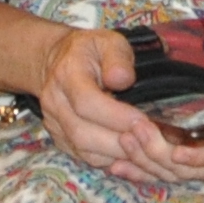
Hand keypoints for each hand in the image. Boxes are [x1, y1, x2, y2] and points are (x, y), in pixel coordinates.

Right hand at [30, 27, 166, 181]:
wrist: (58, 61)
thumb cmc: (90, 51)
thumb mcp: (108, 41)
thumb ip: (117, 58)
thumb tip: (123, 79)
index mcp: (67, 74)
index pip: (86, 102)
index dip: (115, 116)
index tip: (142, 121)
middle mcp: (55, 102)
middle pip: (82, 133)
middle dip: (118, 143)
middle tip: (149, 143)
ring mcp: (54, 123)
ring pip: (83, 150)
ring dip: (115, 155)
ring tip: (143, 152)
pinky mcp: (60, 138)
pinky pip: (83, 157)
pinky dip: (108, 160)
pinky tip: (130, 156)